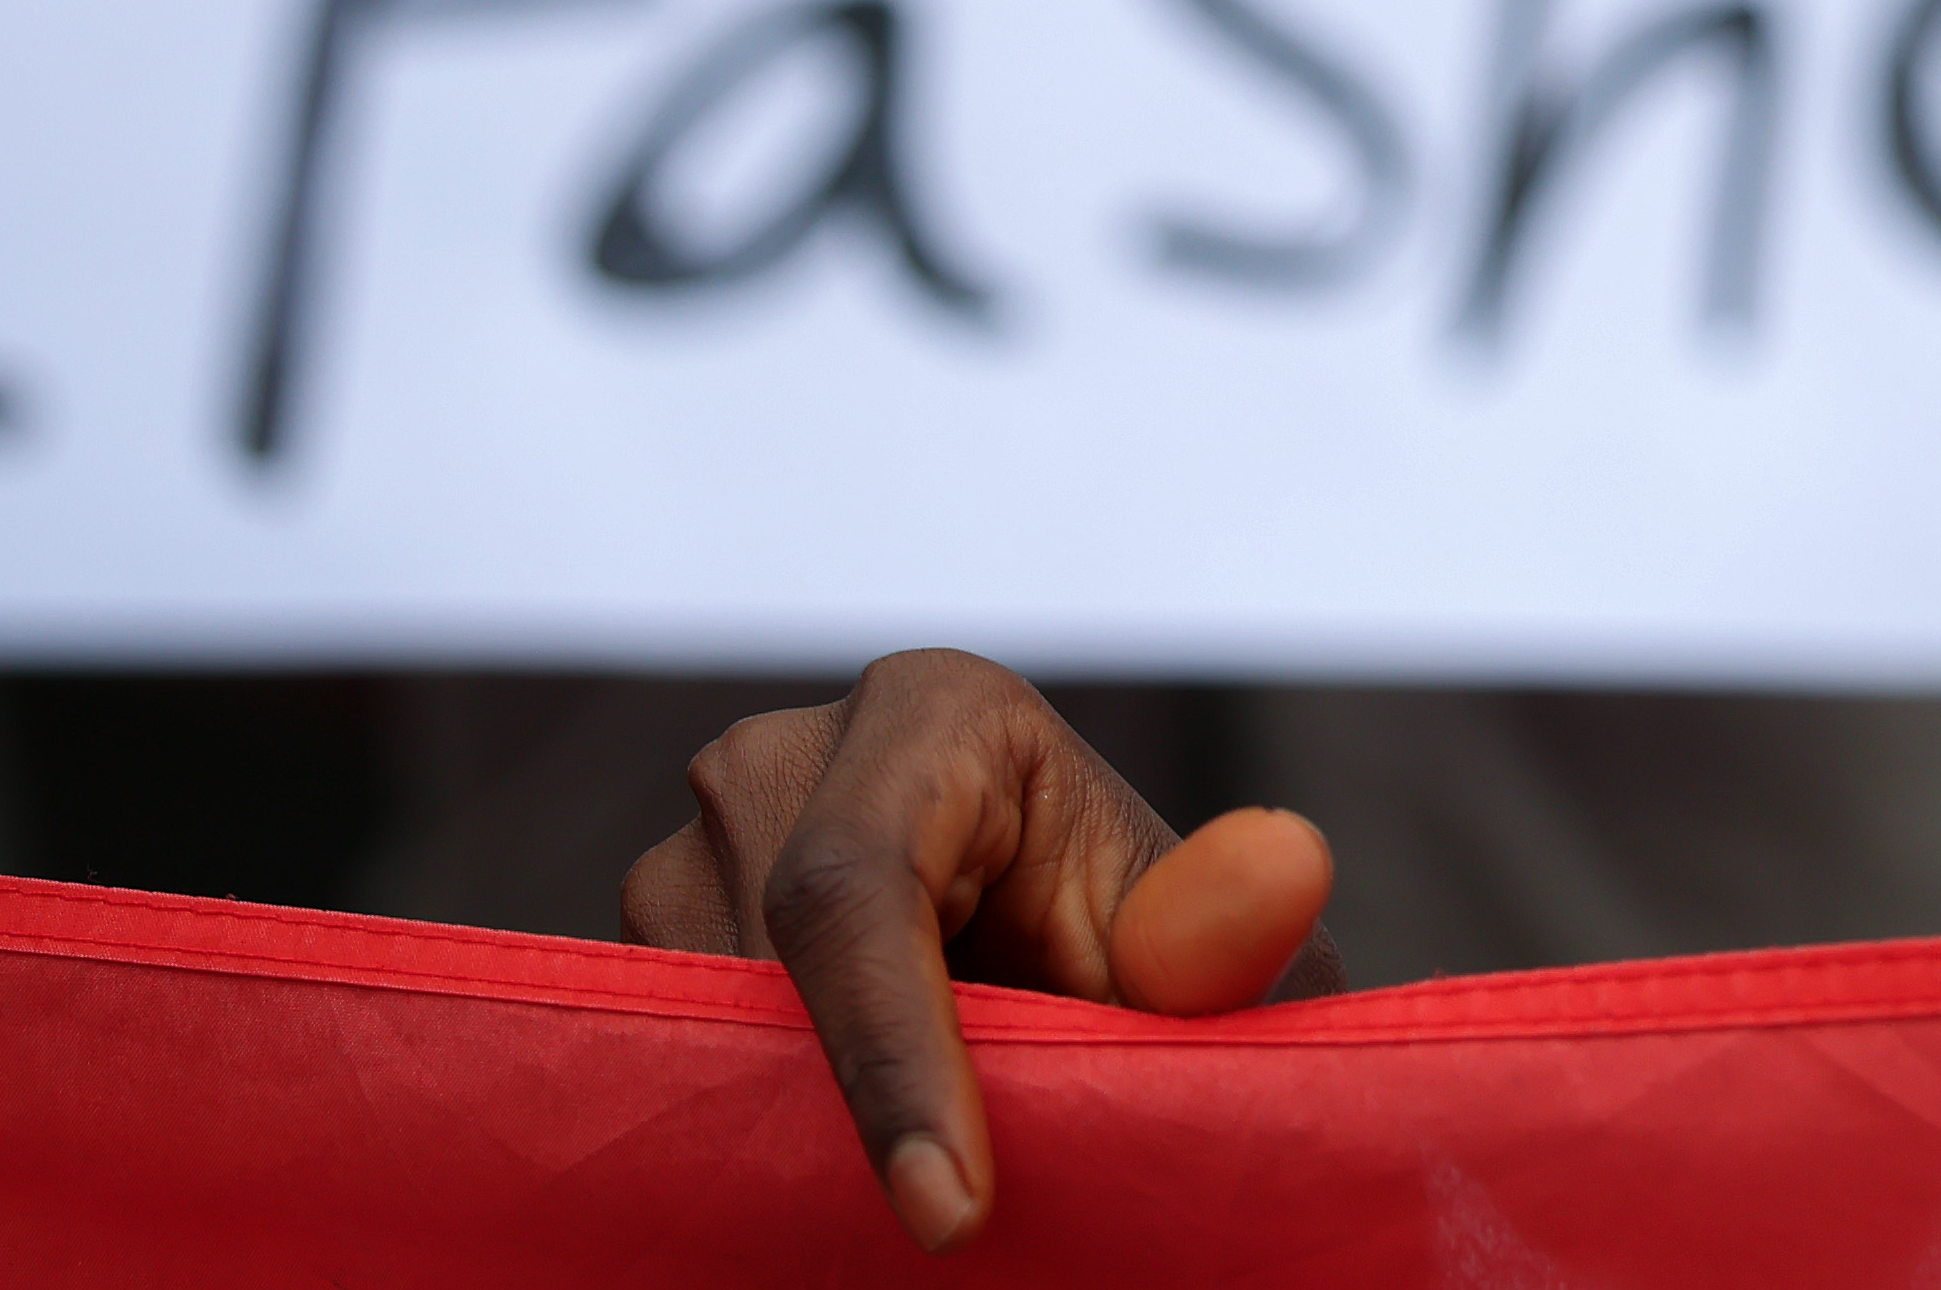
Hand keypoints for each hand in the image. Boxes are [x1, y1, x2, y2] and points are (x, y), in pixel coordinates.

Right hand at [619, 649, 1338, 1252]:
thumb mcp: (1196, 954)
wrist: (1060, 974)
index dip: (893, 1058)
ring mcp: (692, 847)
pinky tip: (832, 1174)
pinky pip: (666, 1059)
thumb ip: (1226, 930)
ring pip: (700, 1031)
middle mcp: (780, 761)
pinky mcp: (649, 941)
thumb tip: (1291, 868)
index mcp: (930, 716)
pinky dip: (747, 1134)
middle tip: (956, 1225)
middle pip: (765, 971)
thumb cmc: (1137, 952)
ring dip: (792, 1134)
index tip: (952, 1214)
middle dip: (843, 1116)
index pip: (860, 888)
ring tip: (927, 1173)